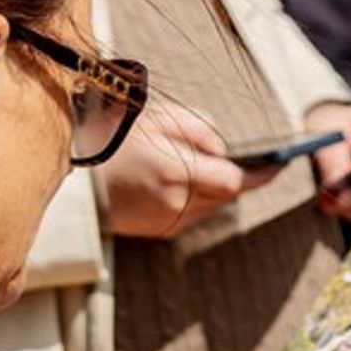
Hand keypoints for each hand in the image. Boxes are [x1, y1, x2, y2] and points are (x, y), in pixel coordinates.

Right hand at [95, 100, 280, 238]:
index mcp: (175, 173)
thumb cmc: (114, 138)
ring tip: (183, 165)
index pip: (233, 182)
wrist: (73, 175)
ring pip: (210, 207)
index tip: (278, 165)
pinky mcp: (156, 232)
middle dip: (228, 176)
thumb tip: (224, 153)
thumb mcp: (158, 118)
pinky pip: (191, 216)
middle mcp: (174, 203)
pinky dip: (192, 200)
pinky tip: (171, 181)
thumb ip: (200, 130)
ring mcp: (165, 222)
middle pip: (224, 195)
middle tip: (216, 155)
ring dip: (210, 188)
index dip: (259, 175)